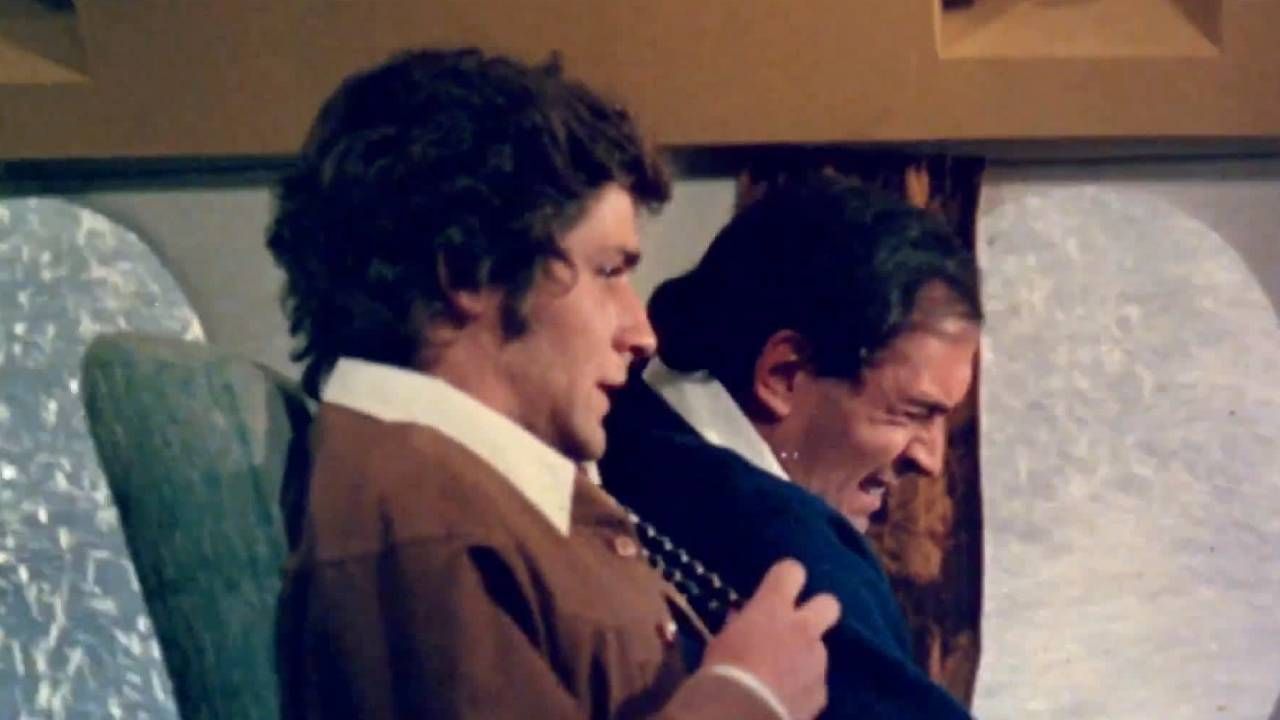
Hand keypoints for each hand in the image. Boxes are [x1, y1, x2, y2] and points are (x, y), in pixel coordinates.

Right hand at [701, 559, 838, 719]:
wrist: (742, 714)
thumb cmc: (723, 671)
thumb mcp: (722, 641)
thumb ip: (740, 626)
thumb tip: (743, 620)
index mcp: (773, 607)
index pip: (791, 570)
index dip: (786, 578)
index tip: (776, 589)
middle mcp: (802, 628)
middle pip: (829, 603)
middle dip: (818, 612)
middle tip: (798, 626)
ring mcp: (816, 660)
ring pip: (820, 650)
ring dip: (805, 659)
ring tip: (782, 678)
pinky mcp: (821, 692)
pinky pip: (815, 683)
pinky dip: (803, 690)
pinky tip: (784, 700)